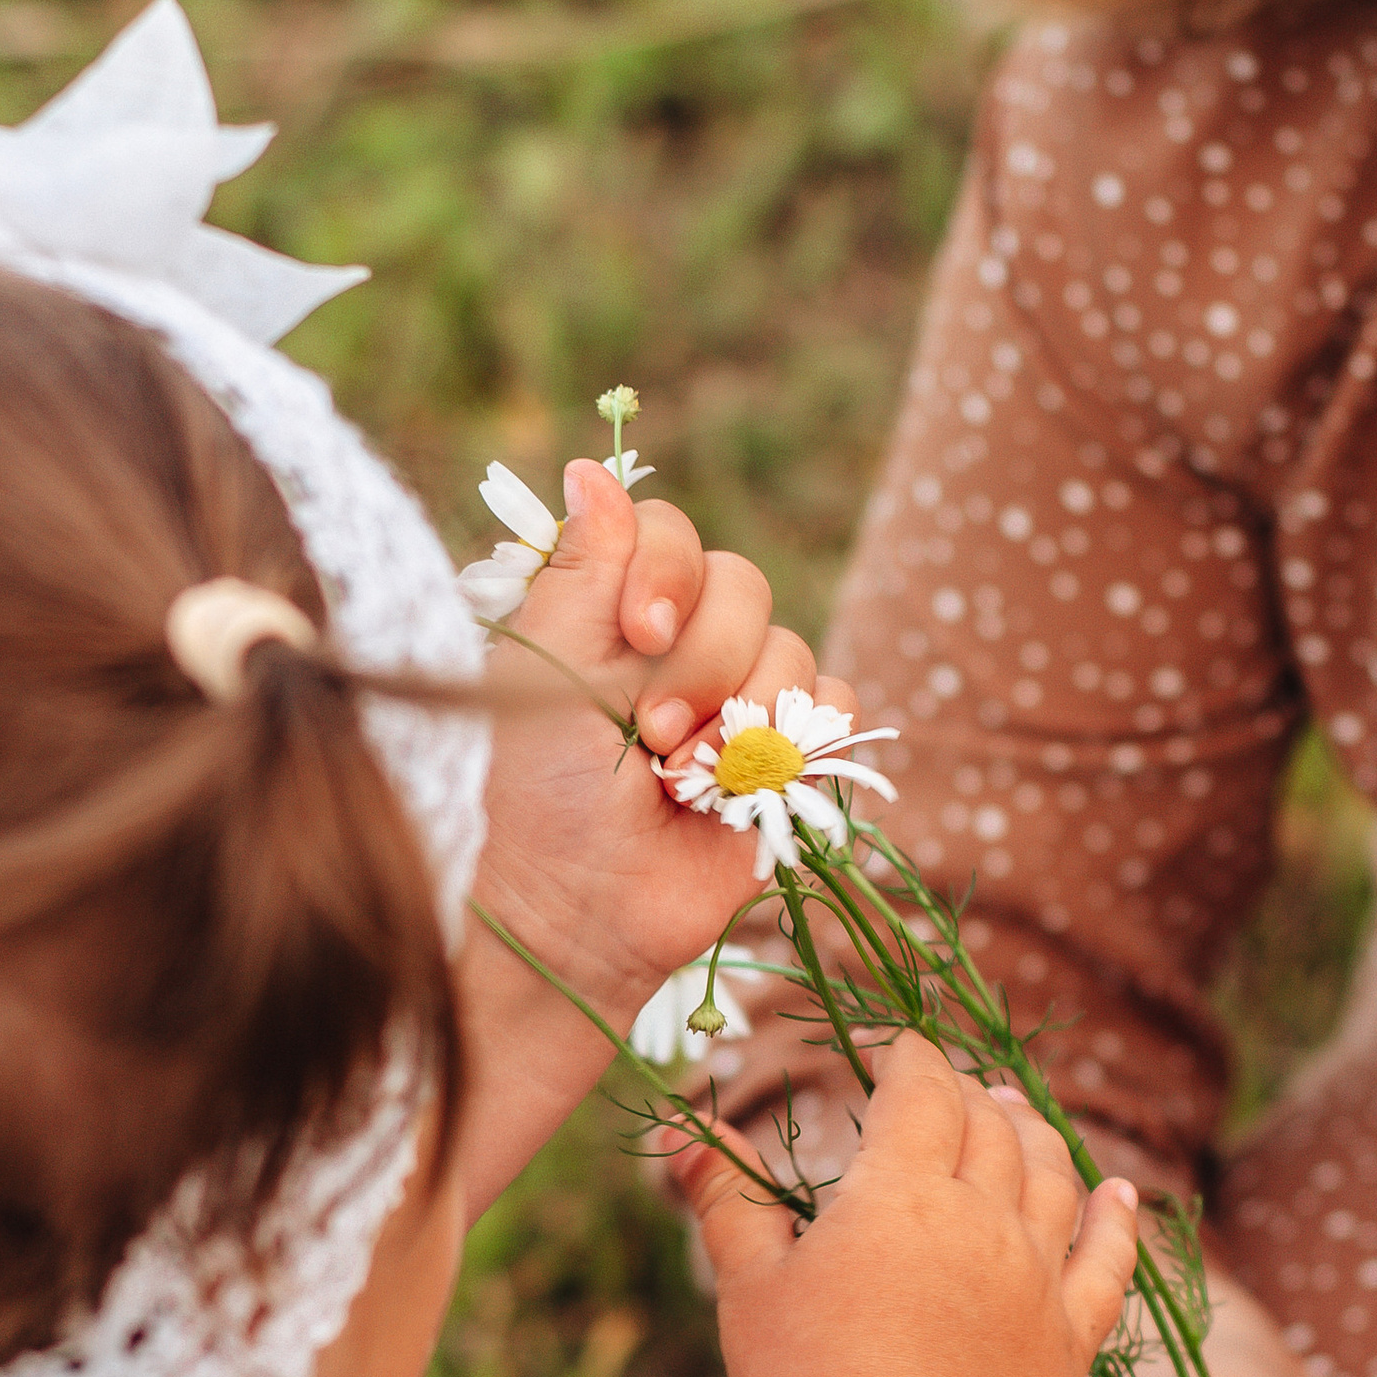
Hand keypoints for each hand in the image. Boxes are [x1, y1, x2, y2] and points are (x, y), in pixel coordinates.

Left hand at [457, 462, 859, 1207]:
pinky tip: (736, 787)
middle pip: (743, 584)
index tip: (637, 633)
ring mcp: (744, 695)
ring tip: (677, 780)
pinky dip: (795, 745)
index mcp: (615, 609)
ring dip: (735, 721)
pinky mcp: (794, 754)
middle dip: (696, 666)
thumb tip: (590, 466)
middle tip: (645, 737)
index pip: (669, 531)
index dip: (665, 572)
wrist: (582, 910)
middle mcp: (684, 640)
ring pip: (790, 649)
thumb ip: (576, 570)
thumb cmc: (541, 797)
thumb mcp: (542, 674)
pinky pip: (835, 705)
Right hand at [689, 1041, 1139, 1376]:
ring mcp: (1037, 1278)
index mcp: (901, 1192)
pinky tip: (1118, 1192)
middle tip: (951, 1089)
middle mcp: (984, 1218)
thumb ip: (726, 1197)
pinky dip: (1117, 1215)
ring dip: (1037, 1134)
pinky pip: (1110, 1259)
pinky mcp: (1072, 1338)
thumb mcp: (750, 1288)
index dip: (909, 1058)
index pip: (921, 1090)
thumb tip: (682, 1127)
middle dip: (969, 1093)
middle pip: (991, 1126)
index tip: (893, 1052)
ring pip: (1055, 1176)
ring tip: (1020, 1115)